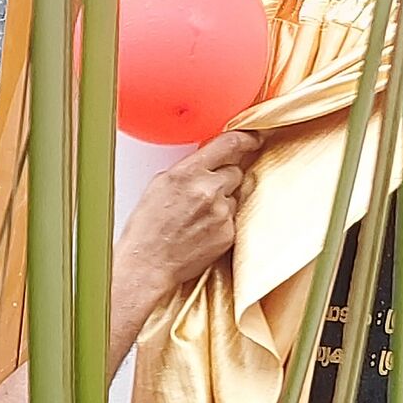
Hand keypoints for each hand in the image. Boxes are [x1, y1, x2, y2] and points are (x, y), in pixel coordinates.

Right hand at [115, 131, 258, 295]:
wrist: (149, 264)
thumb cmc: (148, 228)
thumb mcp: (160, 184)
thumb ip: (188, 168)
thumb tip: (209, 160)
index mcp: (187, 173)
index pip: (228, 144)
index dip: (246, 138)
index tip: (255, 138)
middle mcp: (207, 190)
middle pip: (235, 170)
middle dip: (223, 178)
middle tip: (204, 194)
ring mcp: (221, 213)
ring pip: (235, 195)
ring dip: (223, 201)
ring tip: (198, 217)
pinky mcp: (229, 233)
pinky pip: (234, 217)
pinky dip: (222, 221)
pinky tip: (202, 230)